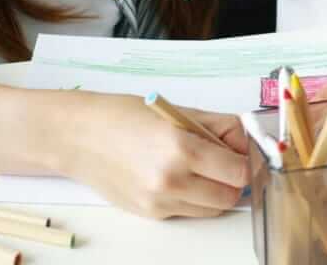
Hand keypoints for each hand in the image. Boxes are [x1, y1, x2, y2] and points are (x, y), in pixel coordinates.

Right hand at [60, 92, 248, 218]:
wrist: (77, 136)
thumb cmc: (123, 116)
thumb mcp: (177, 111)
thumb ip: (219, 128)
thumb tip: (249, 142)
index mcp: (181, 149)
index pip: (239, 172)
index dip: (245, 162)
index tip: (241, 153)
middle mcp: (171, 181)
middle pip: (229, 196)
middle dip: (232, 180)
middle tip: (222, 160)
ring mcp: (159, 203)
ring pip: (211, 209)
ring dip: (213, 191)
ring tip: (195, 166)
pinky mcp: (149, 214)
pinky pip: (187, 212)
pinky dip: (190, 197)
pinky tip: (173, 175)